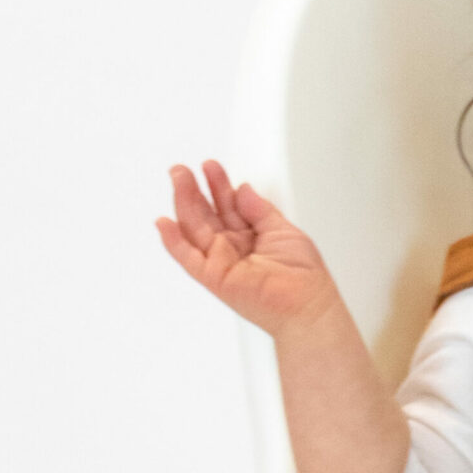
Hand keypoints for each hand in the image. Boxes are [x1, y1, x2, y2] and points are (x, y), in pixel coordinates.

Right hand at [155, 162, 344, 336]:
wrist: (308, 306)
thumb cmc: (305, 276)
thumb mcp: (284, 231)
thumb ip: (260, 209)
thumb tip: (242, 188)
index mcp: (250, 236)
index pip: (227, 205)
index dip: (218, 185)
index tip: (210, 167)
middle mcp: (233, 247)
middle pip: (206, 214)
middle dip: (194, 189)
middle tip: (183, 169)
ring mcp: (221, 261)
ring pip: (194, 228)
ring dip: (183, 203)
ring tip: (178, 178)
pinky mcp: (214, 278)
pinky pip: (188, 258)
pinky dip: (174, 241)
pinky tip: (164, 222)